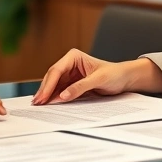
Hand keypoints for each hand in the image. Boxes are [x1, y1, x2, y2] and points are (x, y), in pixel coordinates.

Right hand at [33, 50, 161, 104]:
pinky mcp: (72, 83)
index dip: (48, 84)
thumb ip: (80, 87)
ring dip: (47, 94)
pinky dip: (53, 97)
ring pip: (53, 84)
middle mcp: (69, 63)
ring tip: (39, 105)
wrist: (124, 78)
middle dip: (44, 90)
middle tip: (37, 103)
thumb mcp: (98, 80)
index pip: (57, 70)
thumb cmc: (114, 74)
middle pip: (52, 77)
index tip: (43, 96)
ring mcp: (70, 74)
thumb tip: (63, 96)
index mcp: (74, 56)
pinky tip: (48, 103)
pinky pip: (60, 90)